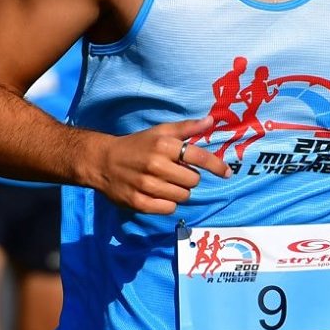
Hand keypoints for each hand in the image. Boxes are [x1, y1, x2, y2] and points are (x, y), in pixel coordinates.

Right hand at [88, 117, 231, 213]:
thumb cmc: (136, 145)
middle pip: (193, 181)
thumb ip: (186, 128)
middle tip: (175, 172)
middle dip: (189, 178)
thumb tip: (211, 121)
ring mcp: (147, 186)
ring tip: (165, 183)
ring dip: (179, 191)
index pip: (198, 157)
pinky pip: (169, 208)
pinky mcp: (139, 203)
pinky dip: (167, 203)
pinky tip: (157, 194)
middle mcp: (156, 165)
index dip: (216, 166)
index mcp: (163, 145)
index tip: (227, 173)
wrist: (102, 161)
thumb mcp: (159, 132)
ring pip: (183, 196)